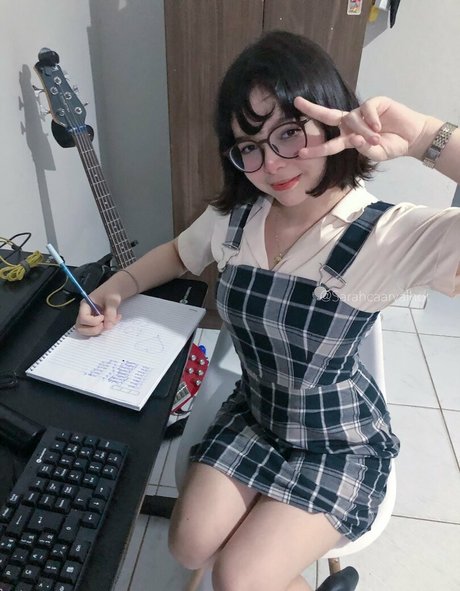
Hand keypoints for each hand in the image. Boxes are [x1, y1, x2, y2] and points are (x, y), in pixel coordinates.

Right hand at [75, 291, 121, 335]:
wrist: (116, 291)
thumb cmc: (112, 292)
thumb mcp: (112, 300)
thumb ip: (110, 313)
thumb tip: (107, 327)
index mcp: (85, 305)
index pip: (83, 318)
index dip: (93, 321)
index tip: (103, 316)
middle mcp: (84, 313)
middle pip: (80, 328)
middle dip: (94, 330)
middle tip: (105, 325)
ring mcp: (89, 319)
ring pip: (88, 332)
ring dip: (100, 330)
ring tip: (112, 321)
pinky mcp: (95, 323)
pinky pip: (96, 331)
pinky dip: (105, 329)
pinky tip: (114, 321)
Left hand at [294, 96, 428, 161]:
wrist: (412, 137)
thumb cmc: (392, 146)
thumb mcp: (376, 154)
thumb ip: (364, 150)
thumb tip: (355, 140)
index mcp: (349, 138)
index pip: (329, 143)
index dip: (316, 148)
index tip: (300, 153)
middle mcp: (352, 123)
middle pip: (328, 116)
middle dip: (312, 109)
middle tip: (297, 102)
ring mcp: (362, 112)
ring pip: (352, 120)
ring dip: (363, 132)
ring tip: (377, 139)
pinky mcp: (375, 102)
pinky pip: (366, 109)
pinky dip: (371, 119)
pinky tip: (380, 126)